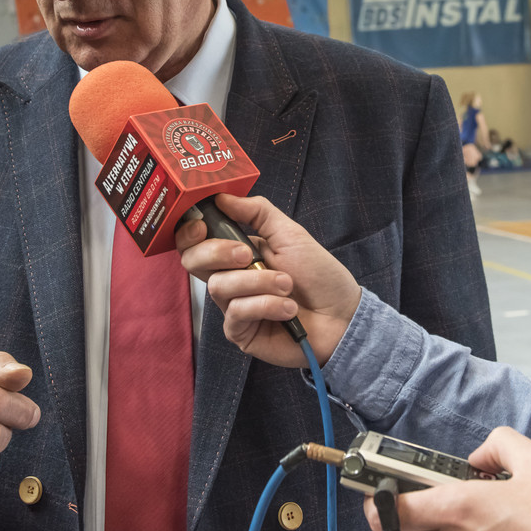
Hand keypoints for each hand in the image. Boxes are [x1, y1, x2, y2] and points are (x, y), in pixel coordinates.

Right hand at [176, 193, 360, 366]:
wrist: (341, 314)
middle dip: (218, 252)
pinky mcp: (240, 333)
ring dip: (259, 282)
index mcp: (235, 253)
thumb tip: (221, 197)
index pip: (195, 241)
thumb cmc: (318, 275)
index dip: (190, 232)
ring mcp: (232, 307)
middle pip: (193, 261)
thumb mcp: (289, 234)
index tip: (203, 225)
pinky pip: (236, 313)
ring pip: (220, 286)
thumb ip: (256, 212)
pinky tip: (287, 309)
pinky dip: (265, 305)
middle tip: (249, 255)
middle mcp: (229, 279)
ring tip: (288, 285)